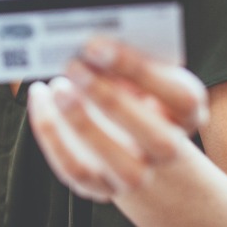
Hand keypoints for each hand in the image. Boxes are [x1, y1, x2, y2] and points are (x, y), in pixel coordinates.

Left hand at [27, 37, 208, 203]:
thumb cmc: (129, 89)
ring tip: (57, 86)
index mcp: (186, 111)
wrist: (131, 140)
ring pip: (123, 167)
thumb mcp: (134, 70)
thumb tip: (87, 40)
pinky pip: (76, 171)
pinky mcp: (101, 187)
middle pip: (157, 137)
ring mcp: (137, 174)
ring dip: (84, 123)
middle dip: (111, 99)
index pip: (181, 97)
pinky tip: (41, 99)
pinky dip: (52, 134)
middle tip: (74, 65)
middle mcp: (168, 148)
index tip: (97, 45)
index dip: (139, 70)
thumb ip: (120, 57)